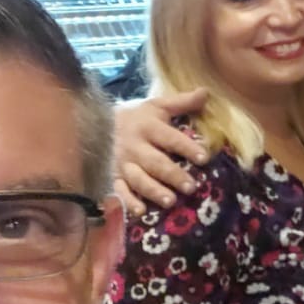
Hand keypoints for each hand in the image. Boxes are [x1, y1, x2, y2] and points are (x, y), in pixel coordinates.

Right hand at [114, 89, 210, 216]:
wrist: (97, 124)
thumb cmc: (137, 118)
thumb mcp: (157, 106)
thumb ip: (181, 102)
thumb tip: (205, 92)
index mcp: (148, 127)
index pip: (170, 138)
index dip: (187, 147)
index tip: (204, 157)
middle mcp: (135, 147)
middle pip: (155, 162)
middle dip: (173, 175)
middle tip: (191, 186)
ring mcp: (123, 164)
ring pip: (138, 179)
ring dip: (154, 191)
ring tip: (170, 201)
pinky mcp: (113, 177)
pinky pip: (120, 191)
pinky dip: (129, 202)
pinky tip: (141, 212)